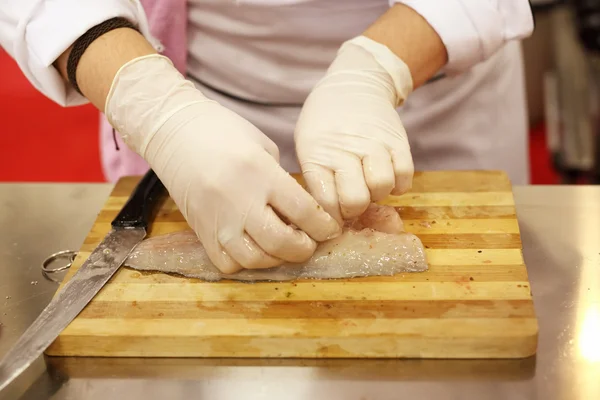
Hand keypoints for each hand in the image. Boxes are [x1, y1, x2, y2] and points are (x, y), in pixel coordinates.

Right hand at [105, 55, 340, 273]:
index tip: (330, 230)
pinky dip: (246, 262)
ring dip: (277, 259)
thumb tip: (301, 214)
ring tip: (283, 246)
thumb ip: (282, 181)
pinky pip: (228, 263)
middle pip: (282, 243)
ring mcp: (218, 220)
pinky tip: (253, 248)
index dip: (324, 227)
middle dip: (304, 249)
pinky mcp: (200, 232)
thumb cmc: (224, 132)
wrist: (174, 133)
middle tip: (309, 243)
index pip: (304, 212)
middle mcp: (240, 201)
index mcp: (261, 173)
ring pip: (256, 259)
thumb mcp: (263, 147)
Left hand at [295, 36, 414, 222]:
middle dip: (353, 210)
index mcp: (317, 155)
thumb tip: (330, 220)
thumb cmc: (323, 124)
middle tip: (351, 202)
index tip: (333, 217)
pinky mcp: (397, 141)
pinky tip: (388, 178)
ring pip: (382, 187)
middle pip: (356, 199)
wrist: (352, 84)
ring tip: (369, 186)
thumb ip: (318, 181)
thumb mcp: (308, 147)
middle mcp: (345, 150)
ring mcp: (373, 144)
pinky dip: (398, 185)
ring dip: (376, 195)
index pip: (325, 202)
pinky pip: (405, 174)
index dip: (331, 218)